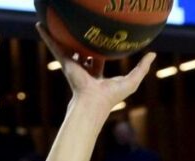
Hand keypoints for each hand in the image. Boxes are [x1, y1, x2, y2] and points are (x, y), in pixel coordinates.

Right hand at [36, 23, 155, 111]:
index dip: (98, 51)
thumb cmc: (113, 95)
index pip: (97, 60)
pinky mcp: (65, 62)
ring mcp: (73, 65)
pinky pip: (54, 46)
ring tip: (56, 23)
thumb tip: (153, 54)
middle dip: (80, 43)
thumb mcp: (133, 79)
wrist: (94, 102)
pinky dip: (47, 37)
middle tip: (79, 30)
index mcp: (97, 74)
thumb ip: (142, 67)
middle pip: (81, 52)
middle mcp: (83, 69)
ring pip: (66, 47)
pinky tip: (40, 25)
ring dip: (61, 36)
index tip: (99, 41)